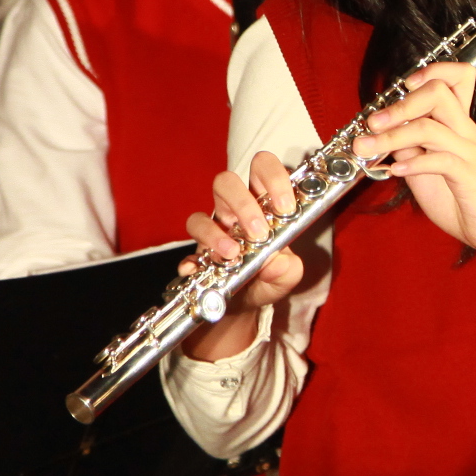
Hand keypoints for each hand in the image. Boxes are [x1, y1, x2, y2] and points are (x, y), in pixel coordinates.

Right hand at [179, 153, 311, 360]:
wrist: (249, 305)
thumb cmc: (270, 276)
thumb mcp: (288, 275)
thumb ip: (289, 269)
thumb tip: (276, 263)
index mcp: (262, 203)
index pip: (263, 169)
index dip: (274, 178)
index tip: (285, 206)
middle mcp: (234, 211)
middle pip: (226, 182)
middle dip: (243, 203)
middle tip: (259, 232)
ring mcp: (212, 231)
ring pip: (201, 213)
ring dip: (216, 232)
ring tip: (233, 253)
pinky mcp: (197, 257)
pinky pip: (186, 253)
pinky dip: (192, 262)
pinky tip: (201, 271)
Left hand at [352, 63, 475, 292]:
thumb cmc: (461, 196)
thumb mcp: (425, 167)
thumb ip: (408, 147)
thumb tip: (381, 134)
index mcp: (457, 123)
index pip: (457, 77)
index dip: (430, 72)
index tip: (402, 87)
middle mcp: (465, 130)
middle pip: (438, 92)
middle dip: (400, 104)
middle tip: (373, 122)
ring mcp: (468, 151)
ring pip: (428, 128)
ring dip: (392, 136)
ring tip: (368, 147)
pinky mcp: (468, 175)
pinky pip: (440, 161)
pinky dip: (412, 164)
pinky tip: (394, 172)